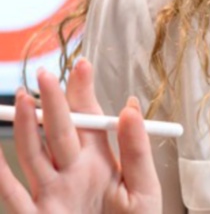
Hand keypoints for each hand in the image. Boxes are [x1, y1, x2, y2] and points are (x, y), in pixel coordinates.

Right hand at [0, 58, 161, 213]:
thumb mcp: (144, 191)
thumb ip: (137, 150)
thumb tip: (130, 106)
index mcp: (102, 163)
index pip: (90, 120)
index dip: (83, 93)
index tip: (81, 65)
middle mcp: (74, 175)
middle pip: (60, 131)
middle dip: (53, 102)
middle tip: (45, 73)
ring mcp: (52, 196)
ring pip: (34, 155)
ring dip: (26, 128)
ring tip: (21, 98)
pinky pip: (14, 198)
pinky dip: (1, 176)